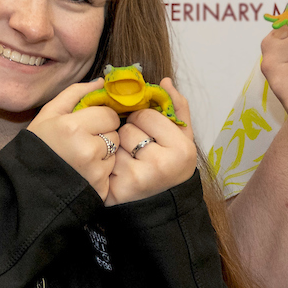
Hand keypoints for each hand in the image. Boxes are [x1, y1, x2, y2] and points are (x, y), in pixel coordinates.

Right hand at [25, 79, 123, 197]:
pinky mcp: (100, 188)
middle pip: (115, 133)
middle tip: (82, 141)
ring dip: (103, 152)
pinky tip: (84, 170)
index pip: (110, 115)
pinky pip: (111, 171)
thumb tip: (101, 82)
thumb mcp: (49, 113)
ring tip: (81, 157)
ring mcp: (95, 171)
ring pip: (114, 152)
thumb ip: (75, 93)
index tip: (87, 124)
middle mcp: (87, 149)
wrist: (28, 183)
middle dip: (103, 134)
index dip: (100, 117)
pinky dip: (101, 170)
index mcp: (73, 127)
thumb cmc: (38, 145)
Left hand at [101, 80, 199, 205]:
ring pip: (114, 144)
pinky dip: (108, 163)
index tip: (150, 131)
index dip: (144, 120)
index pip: (146, 114)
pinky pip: (104, 161)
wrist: (165, 205)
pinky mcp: (117, 191)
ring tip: (131, 158)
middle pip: (128, 129)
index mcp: (180, 150)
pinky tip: (119, 170)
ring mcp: (137, 179)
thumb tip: (165, 81)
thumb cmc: (173, 166)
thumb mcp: (184, 138)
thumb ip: (177, 108)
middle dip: (131, 133)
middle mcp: (160, 166)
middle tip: (140, 147)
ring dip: (119, 147)